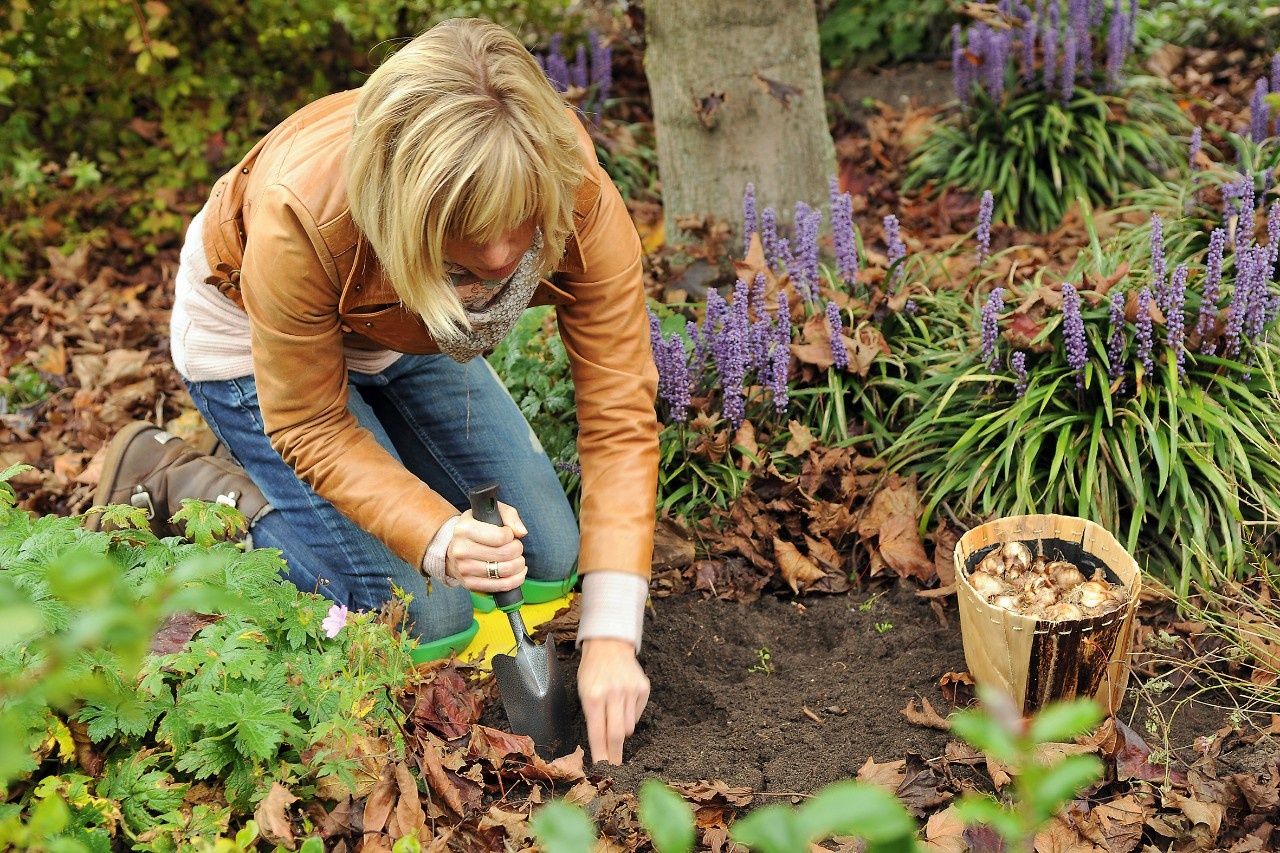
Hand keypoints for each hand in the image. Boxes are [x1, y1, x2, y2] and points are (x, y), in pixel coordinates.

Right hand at [446, 501, 526, 592]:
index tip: (508, 534)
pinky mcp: (469, 584)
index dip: (511, 536)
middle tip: (516, 547)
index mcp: (465, 529)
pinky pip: (500, 586)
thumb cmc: (477, 528)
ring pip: (504, 571)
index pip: (501, 537)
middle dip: (518, 550)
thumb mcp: (491, 513)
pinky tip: (518, 572)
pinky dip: (515, 580)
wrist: (453, 548)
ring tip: (518, 559)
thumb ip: (509, 516)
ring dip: (518, 565)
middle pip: (505, 554)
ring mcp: (464, 569)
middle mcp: (461, 550)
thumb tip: (521, 532)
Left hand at [578, 637, 648, 763]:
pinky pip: (637, 715)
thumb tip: (602, 746)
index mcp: (593, 696)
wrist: (609, 645)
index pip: (597, 733)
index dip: (600, 754)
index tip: (602, 768)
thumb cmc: (592, 670)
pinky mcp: (643, 688)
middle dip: (615, 754)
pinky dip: (630, 716)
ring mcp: (630, 691)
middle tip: (615, 767)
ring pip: (629, 727)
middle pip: (617, 735)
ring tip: (614, 716)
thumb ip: (593, 717)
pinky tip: (623, 703)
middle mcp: (613, 694)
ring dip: (622, 730)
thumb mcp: (583, 691)